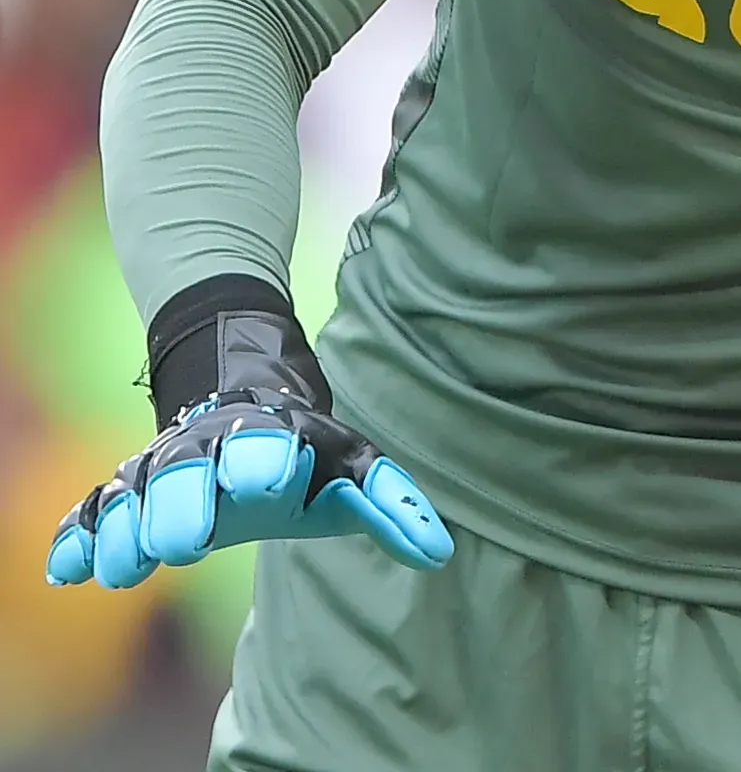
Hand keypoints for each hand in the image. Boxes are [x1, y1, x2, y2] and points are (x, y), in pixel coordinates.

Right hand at [42, 277, 451, 590]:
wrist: (243, 406)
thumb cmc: (307, 456)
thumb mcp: (351, 472)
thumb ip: (392, 508)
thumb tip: (437, 553)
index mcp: (268, 436)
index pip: (265, 443)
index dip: (265, 460)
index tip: (267, 481)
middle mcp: (204, 449)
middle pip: (185, 473)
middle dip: (182, 504)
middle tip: (183, 544)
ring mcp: (158, 470)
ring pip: (130, 496)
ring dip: (123, 532)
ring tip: (121, 571)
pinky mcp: (125, 495)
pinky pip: (91, 514)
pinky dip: (77, 539)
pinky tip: (66, 571)